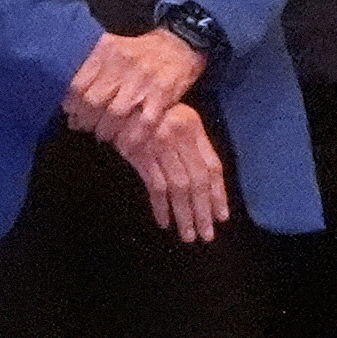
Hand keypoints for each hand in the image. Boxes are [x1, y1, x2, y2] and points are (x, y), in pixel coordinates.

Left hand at [61, 26, 202, 151]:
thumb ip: (94, 67)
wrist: (180, 44)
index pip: (79, 84)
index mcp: (107, 50)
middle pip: (93, 101)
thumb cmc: (141, 52)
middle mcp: (124, 62)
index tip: (70, 113)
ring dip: (105, 131)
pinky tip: (125, 143)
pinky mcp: (162, 94)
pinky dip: (132, 137)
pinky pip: (142, 123)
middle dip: (85, 120)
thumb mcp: (115, 48)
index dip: (71, 104)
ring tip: (103, 136)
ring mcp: (144, 79)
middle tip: (84, 128)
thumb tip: (71, 96)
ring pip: (114, 114)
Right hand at [120, 104, 232, 243]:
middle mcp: (180, 136)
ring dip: (184, 214)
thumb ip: (190, 143)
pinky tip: (164, 222)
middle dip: (203, 211)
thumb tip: (205, 183)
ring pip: (179, 187)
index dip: (219, 194)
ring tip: (188, 235)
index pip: (213, 166)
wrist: (115, 101)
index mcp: (193, 126)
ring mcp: (160, 145)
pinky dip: (161, 207)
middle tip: (206, 235)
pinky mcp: (140, 154)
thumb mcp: (174, 118)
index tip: (221, 217)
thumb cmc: (146, 112)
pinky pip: (156, 187)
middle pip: (198, 181)